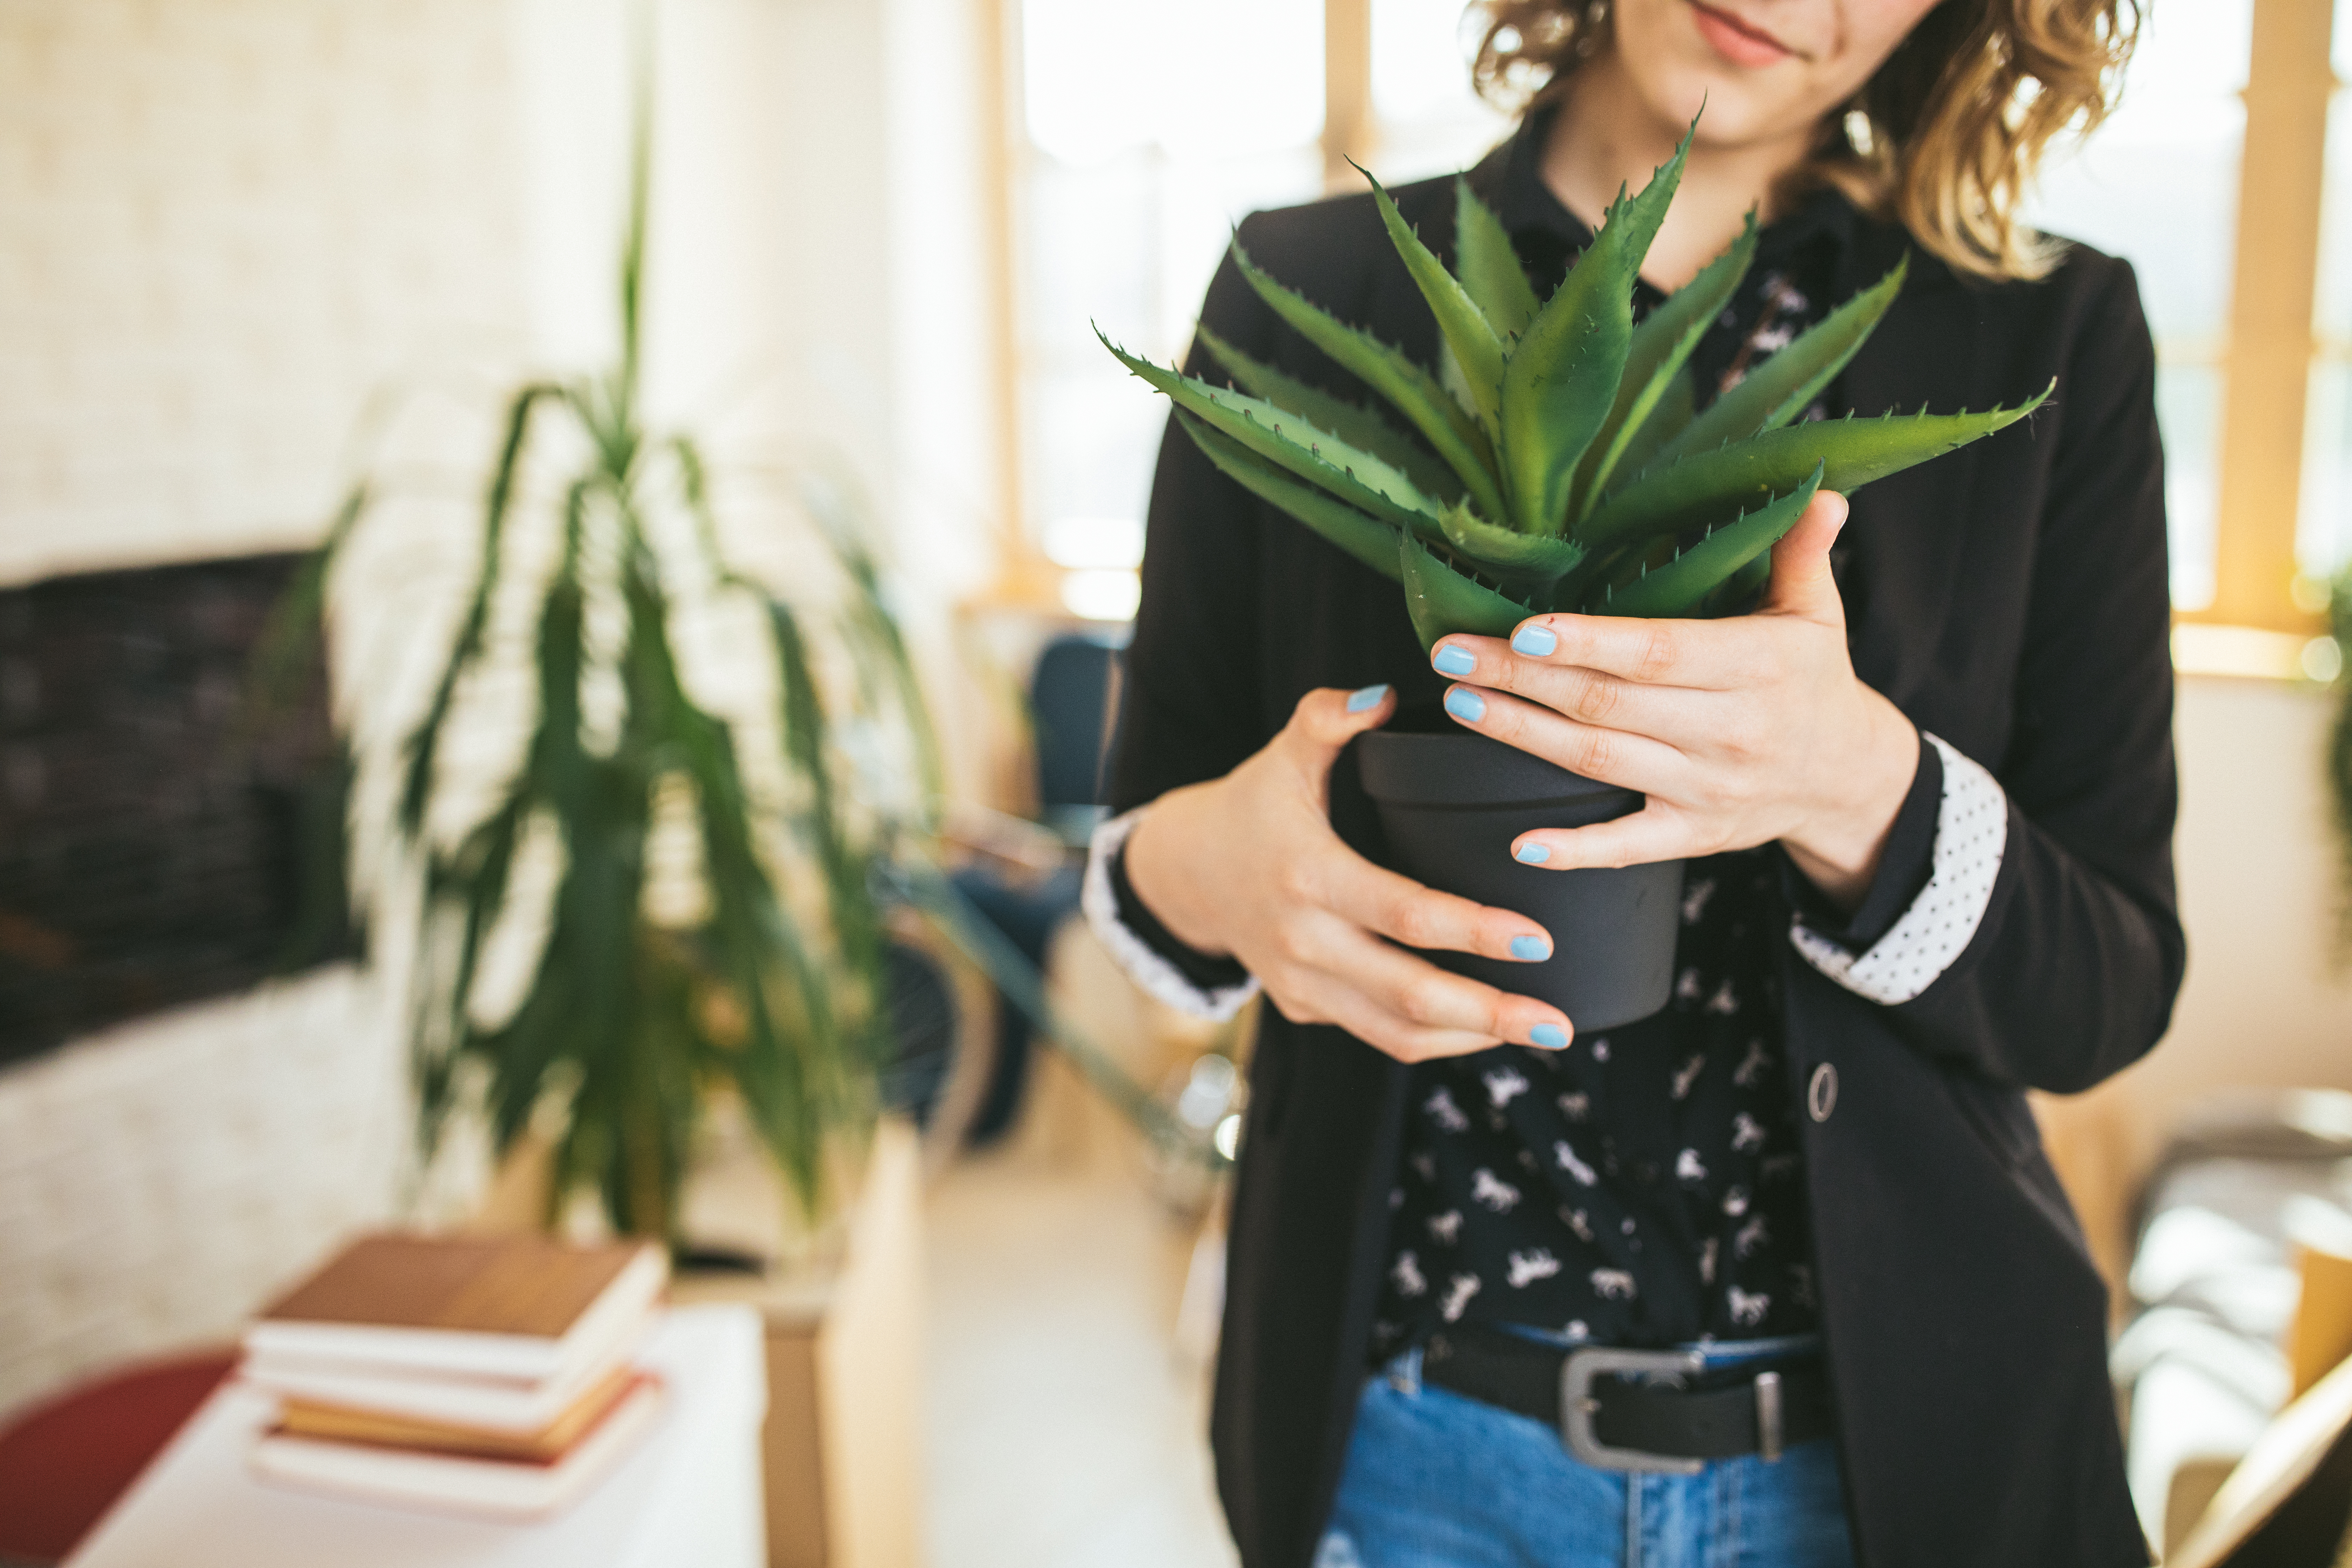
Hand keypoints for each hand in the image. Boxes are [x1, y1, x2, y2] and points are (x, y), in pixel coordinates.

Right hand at [1122, 686, 1575, 1060]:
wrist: (1187, 871)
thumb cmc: (1252, 805)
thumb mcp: (1282, 754)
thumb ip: (1328, 717)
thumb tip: (1382, 694)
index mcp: (1308, 875)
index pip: (1404, 914)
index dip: (1473, 930)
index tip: (1539, 939)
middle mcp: (1303, 942)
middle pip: (1407, 994)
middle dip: (1489, 1013)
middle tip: (1559, 1023)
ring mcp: (1301, 984)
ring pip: (1394, 1032)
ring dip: (1471, 1039)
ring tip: (1539, 1032)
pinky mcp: (1303, 1007)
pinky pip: (1375, 1034)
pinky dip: (1434, 1038)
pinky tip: (1485, 1029)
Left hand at [1424, 491, 1918, 908]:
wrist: (1847, 778)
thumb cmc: (1812, 680)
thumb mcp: (1818, 613)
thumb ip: (1802, 553)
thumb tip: (1818, 492)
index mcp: (1755, 667)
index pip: (1657, 652)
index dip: (1587, 643)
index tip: (1521, 630)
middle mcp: (1729, 731)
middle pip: (1607, 704)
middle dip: (1522, 679)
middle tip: (1451, 653)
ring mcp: (1708, 789)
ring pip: (1599, 762)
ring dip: (1523, 734)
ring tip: (1462, 702)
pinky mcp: (1694, 835)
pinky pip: (1628, 847)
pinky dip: (1574, 850)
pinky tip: (1520, 843)